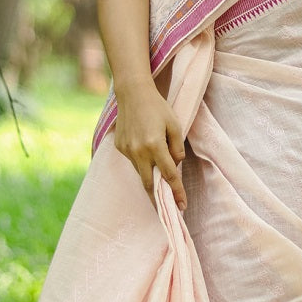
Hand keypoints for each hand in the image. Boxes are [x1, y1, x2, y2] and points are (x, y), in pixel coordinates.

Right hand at [113, 81, 186, 211]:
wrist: (132, 94)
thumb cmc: (157, 107)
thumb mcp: (175, 125)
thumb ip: (177, 148)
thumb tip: (176, 165)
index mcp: (155, 145)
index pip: (169, 176)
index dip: (177, 192)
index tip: (182, 206)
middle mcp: (138, 151)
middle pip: (149, 184)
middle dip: (158, 197)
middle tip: (167, 207)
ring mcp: (126, 150)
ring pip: (141, 172)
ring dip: (151, 176)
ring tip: (159, 174)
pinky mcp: (119, 147)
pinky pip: (133, 161)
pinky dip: (142, 162)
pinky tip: (145, 150)